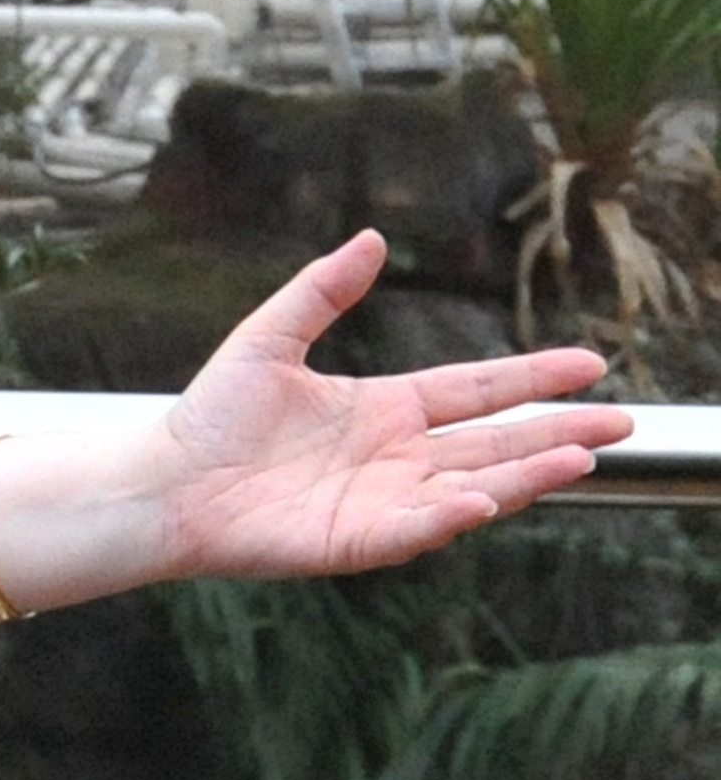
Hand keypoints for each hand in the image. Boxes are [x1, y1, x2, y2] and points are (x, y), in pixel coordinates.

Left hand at [145, 232, 631, 578]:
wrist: (160, 483)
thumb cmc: (210, 416)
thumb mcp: (269, 339)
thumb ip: (323, 291)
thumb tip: (371, 238)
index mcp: (383, 409)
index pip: (476, 390)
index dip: (533, 377)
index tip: (590, 365)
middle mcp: (394, 457)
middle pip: (493, 443)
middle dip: (557, 434)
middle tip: (619, 423)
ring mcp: (379, 501)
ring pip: (471, 487)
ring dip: (525, 476)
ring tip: (580, 457)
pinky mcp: (353, 541)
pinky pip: (412, 529)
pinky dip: (447, 516)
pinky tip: (483, 499)